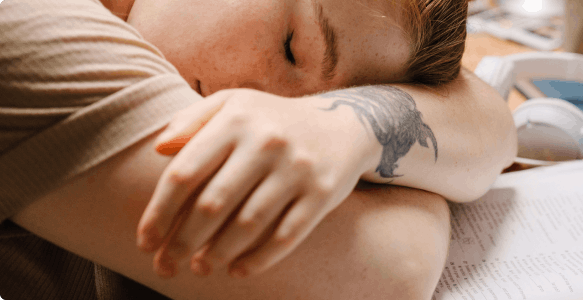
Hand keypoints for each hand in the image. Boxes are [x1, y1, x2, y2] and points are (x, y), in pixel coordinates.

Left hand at [137, 88, 378, 278]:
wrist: (345, 125)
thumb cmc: (273, 120)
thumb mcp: (234, 104)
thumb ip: (192, 120)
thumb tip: (159, 150)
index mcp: (236, 119)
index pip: (185, 173)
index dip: (159, 213)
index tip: (145, 242)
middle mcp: (267, 142)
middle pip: (212, 204)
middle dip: (182, 242)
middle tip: (166, 266)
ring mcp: (297, 169)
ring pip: (248, 224)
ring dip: (217, 254)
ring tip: (199, 268)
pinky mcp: (323, 193)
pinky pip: (286, 236)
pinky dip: (259, 259)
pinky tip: (237, 270)